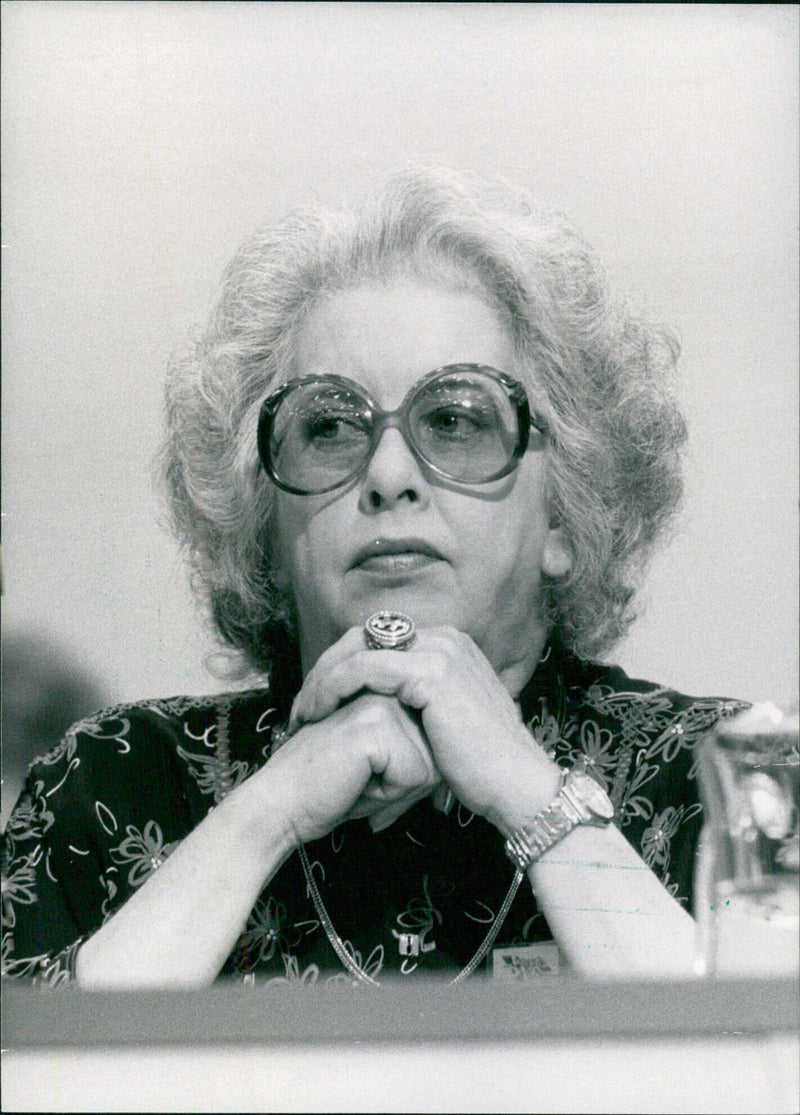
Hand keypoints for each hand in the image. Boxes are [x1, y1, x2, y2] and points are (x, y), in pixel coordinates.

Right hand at [261, 692, 439, 844]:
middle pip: (438, 752)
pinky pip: (415, 777)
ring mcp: (381, 702)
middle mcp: (387, 690)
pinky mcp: (375, 725)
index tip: (365, 773)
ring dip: (397, 789)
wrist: (283, 804)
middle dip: (405, 783)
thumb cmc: (330, 789)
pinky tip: (353, 782)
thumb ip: (415, 751)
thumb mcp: (382, 765)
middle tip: (357, 778)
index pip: (435, 741)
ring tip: (355, 779)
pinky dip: (388, 795)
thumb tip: (454, 766)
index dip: (407, 774)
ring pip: (432, 765)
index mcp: (388, 691)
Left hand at [289, 627, 561, 831]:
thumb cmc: (480, 767)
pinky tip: (316, 712)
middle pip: (363, 638)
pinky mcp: (428, 671)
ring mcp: (439, 650)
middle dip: (326, 670)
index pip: (378, 641)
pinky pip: (361, 668)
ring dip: (322, 679)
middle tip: (301, 707)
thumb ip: (414, 706)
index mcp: (448, 645)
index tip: (317, 702)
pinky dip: (332, 688)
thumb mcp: (443, 724)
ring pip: (356, 650)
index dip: (341, 667)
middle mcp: (445, 638)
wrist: (514, 784)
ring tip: (302, 713)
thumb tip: (381, 715)